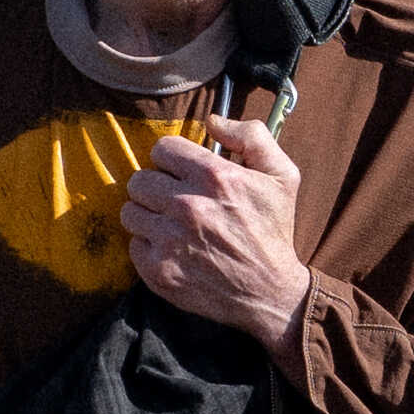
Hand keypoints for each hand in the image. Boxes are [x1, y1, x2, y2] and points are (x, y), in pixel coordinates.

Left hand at [123, 114, 311, 354]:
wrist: (271, 293)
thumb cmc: (274, 232)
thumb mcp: (282, 176)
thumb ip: (252, 136)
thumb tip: (212, 120)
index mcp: (215, 177)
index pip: (163, 149)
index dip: (172, 159)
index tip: (182, 172)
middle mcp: (188, 206)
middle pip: (140, 179)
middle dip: (157, 186)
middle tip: (175, 200)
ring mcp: (170, 240)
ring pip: (130, 211)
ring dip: (148, 215)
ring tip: (170, 224)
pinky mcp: (159, 270)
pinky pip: (133, 245)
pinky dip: (149, 247)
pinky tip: (173, 249)